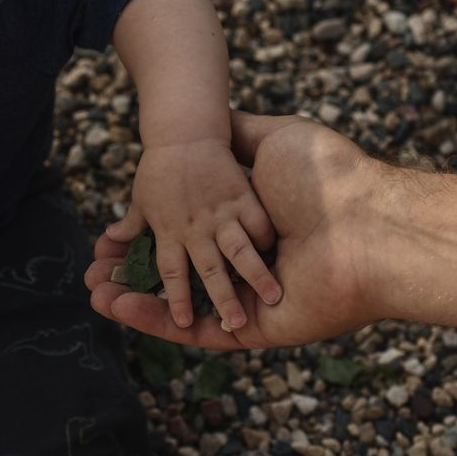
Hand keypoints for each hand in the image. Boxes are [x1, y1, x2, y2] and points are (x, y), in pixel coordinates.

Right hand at [90, 112, 383, 349]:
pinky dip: (159, 321)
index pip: (190, 235)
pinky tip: (121, 307)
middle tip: (89, 270)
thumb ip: (239, 136)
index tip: (108, 232)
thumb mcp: (275, 139)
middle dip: (131, 272)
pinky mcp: (258, 329)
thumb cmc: (329, 177)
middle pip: (179, 274)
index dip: (147, 235)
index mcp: (252, 226)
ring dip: (134, 300)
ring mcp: (253, 301)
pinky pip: (200, 333)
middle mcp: (251, 266)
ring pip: (182, 306)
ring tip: (92, 292)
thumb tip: (213, 122)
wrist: (367, 224)